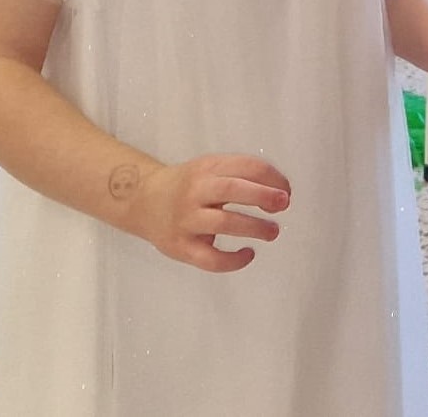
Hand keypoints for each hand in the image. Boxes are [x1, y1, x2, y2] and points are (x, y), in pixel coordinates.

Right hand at [127, 154, 290, 273]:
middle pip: (232, 189)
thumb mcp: (209, 169)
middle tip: (283, 204)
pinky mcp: (180, 246)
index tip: (286, 189)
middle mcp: (195, 191)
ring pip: (224, 223)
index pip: (245, 166)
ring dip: (254, 227)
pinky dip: (233, 260)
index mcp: (207, 168)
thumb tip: (279, 191)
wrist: (142, 200)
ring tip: (272, 232)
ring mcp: (186, 219)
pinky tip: (247, 254)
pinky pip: (210, 258)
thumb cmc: (187, 185)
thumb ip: (239, 175)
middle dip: (263, 196)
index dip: (271, 177)